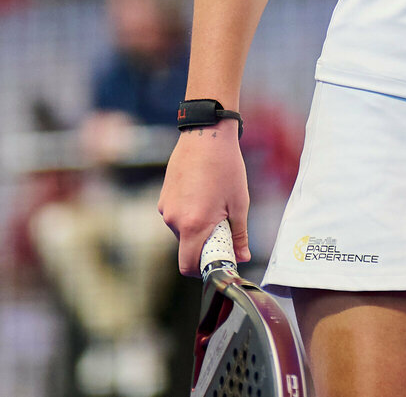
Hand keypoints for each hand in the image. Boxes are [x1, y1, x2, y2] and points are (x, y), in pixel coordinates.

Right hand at [158, 127, 250, 275]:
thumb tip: (242, 257)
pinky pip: (176, 215)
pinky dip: (189, 212)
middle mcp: (173, 220)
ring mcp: (165, 208)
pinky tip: (204, 192)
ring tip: (215, 202)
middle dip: (204, 244)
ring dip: (197, 226)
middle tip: (224, 226)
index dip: (202, 270)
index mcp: (193, 225)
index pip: (188, 265)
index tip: (218, 261)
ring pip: (182, 230)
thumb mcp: (239, 203)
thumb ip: (239, 235)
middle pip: (186, 247)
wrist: (205, 136)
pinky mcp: (163, 197)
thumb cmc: (226, 168)